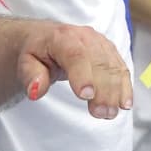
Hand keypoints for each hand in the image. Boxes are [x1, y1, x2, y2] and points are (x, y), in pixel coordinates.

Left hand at [14, 22, 132, 119]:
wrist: (46, 38)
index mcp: (63, 38)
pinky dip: (125, 86)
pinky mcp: (110, 51)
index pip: (76, 56)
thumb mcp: (25, 63)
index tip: (87, 96)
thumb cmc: (36, 52)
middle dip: (103, 90)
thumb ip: (31, 76)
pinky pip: (121, 67)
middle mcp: (85, 37)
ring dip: (115, 91)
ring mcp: (100, 43)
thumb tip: (36, 90)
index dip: (84, 75)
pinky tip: (125, 103)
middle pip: (99, 63)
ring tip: (111, 113)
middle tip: (102, 114)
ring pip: (113, 66)